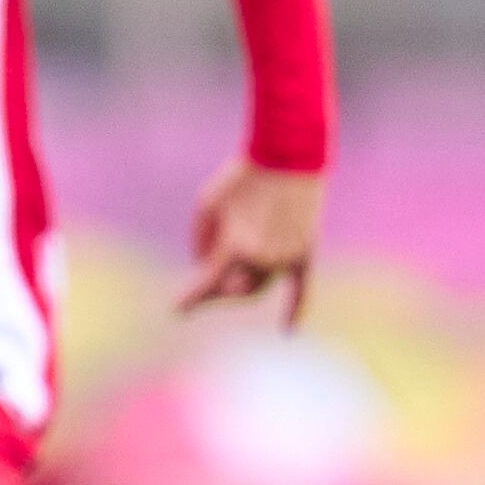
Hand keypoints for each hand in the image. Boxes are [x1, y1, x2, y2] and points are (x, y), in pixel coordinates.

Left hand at [181, 159, 324, 325]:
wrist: (288, 155)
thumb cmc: (241, 177)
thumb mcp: (206, 204)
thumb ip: (201, 241)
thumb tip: (205, 267)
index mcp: (235, 247)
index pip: (207, 284)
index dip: (191, 299)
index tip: (178, 310)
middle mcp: (262, 258)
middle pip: (235, 290)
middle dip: (218, 291)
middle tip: (207, 287)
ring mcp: (287, 258)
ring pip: (261, 286)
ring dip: (243, 286)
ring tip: (229, 281)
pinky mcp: (306, 253)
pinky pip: (302, 289)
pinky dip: (294, 310)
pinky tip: (287, 330)